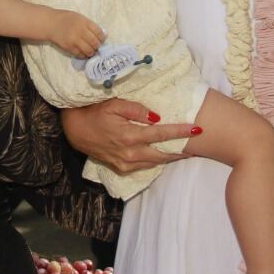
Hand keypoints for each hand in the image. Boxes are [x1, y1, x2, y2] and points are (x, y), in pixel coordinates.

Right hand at [49, 10, 105, 57]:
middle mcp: (80, 31)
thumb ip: (89, 25)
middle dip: (98, 46)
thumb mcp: (79, 17)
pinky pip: (80, 54)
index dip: (102, 38)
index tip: (101, 40)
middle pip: (95, 43)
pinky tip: (83, 53)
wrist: (50, 23)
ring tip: (91, 51)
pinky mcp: (68, 47)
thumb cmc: (65, 18)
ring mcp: (74, 40)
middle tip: (97, 46)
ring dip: (92, 52)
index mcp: (84, 22)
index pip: (99, 32)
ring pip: (89, 51)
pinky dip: (83, 55)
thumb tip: (100, 35)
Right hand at [60, 98, 198, 174]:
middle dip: (181, 151)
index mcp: (130, 136)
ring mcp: (125, 163)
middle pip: (163, 154)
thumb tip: (158, 117)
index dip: (181, 132)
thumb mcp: (114, 104)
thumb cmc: (95, 112)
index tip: (197, 128)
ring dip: (170, 158)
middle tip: (198, 147)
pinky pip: (143, 166)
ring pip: (155, 163)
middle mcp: (130, 153)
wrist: (75, 130)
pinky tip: (163, 157)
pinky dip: (156, 162)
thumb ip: (137, 110)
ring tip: (185, 152)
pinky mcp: (120, 168)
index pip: (162, 134)